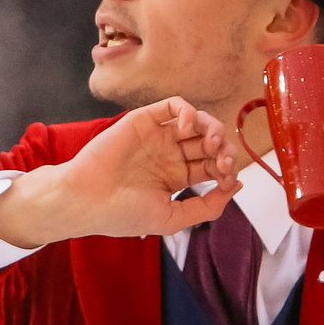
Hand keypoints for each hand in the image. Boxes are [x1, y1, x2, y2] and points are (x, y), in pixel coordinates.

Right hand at [0, 97, 238, 246]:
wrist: (87, 200)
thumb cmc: (122, 214)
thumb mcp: (172, 218)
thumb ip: (207, 206)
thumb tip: (237, 184)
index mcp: (177, 177)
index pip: (213, 165)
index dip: (226, 169)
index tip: (226, 179)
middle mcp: (170, 154)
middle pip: (209, 142)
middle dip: (223, 149)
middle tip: (221, 161)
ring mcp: (158, 136)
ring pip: (197, 121)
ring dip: (212, 128)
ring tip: (210, 143)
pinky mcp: (144, 120)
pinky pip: (174, 106)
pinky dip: (188, 111)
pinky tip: (188, 128)